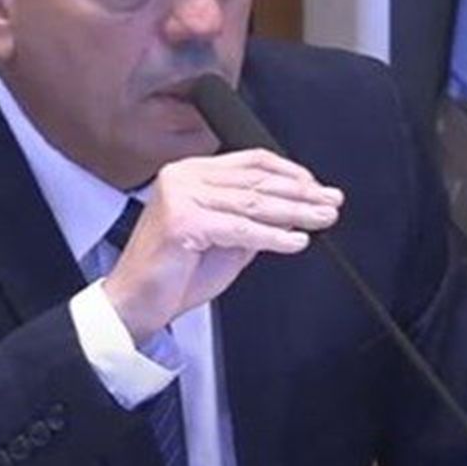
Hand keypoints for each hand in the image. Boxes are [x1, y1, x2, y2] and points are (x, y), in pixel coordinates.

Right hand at [102, 148, 343, 342]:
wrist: (135, 303)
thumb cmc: (172, 275)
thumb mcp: (224, 240)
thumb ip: (253, 221)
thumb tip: (295, 210)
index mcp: (189, 174)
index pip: (249, 161)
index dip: (289, 172)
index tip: (317, 187)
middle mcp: (183, 178)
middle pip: (256, 180)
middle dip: (301, 193)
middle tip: (331, 202)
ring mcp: (181, 196)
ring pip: (253, 202)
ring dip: (295, 212)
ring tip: (322, 219)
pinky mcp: (184, 221)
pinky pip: (241, 228)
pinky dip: (273, 236)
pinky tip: (295, 240)